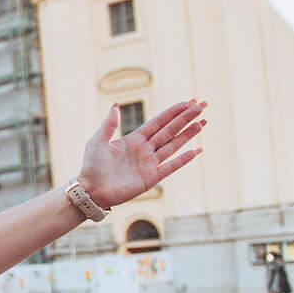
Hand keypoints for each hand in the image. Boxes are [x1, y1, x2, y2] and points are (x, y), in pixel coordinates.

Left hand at [78, 99, 204, 208]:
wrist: (91, 190)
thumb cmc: (91, 166)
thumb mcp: (98, 141)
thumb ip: (109, 124)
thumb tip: (116, 104)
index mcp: (134, 139)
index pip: (158, 122)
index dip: (174, 112)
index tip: (188, 102)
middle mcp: (145, 149)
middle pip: (170, 130)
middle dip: (186, 118)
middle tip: (202, 105)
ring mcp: (149, 163)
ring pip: (173, 145)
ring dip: (188, 134)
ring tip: (202, 122)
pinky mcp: (151, 178)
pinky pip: (171, 167)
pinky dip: (183, 159)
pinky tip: (196, 150)